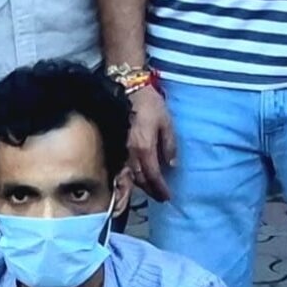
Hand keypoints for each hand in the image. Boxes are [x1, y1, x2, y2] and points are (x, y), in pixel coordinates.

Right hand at [126, 81, 179, 201]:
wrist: (128, 89)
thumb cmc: (149, 104)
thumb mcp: (166, 122)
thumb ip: (169, 145)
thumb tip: (171, 164)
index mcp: (145, 147)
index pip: (153, 175)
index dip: (160, 188)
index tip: (167, 196)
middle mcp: (130, 153)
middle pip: (140, 180)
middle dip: (151, 191)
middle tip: (160, 197)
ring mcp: (120, 150)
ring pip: (129, 176)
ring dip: (140, 186)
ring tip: (150, 190)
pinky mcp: (114, 145)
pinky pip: (121, 167)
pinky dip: (129, 177)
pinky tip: (135, 178)